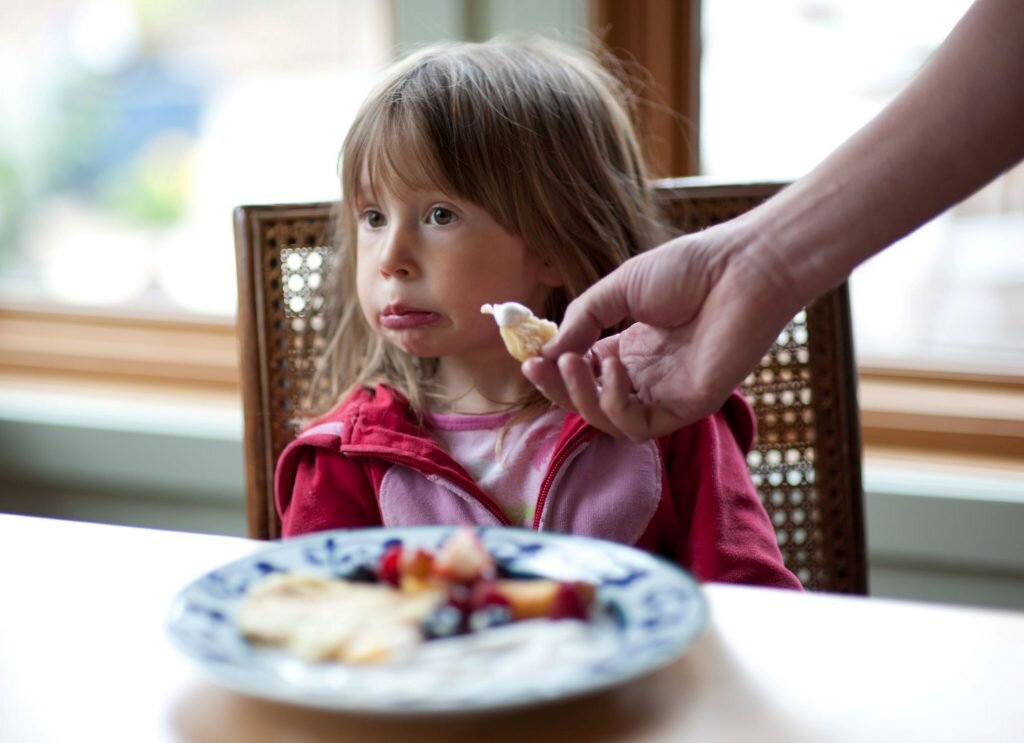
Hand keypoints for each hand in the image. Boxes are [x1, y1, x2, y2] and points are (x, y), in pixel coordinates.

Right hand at [522, 222, 804, 438]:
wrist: (742, 267)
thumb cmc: (690, 269)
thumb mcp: (620, 287)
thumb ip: (582, 320)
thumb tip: (543, 352)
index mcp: (631, 348)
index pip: (583, 374)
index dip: (554, 371)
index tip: (529, 358)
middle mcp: (647, 376)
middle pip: (590, 402)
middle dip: (558, 389)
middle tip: (536, 368)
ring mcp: (667, 394)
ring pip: (608, 420)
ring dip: (580, 397)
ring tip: (572, 363)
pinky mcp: (687, 406)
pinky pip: (638, 425)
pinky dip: (615, 403)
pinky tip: (612, 368)